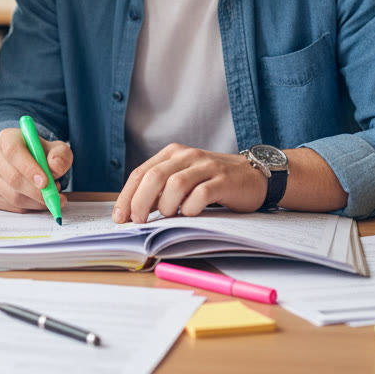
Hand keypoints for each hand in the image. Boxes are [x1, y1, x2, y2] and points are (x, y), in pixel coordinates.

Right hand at [0, 127, 71, 212]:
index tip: (46, 183)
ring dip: (36, 201)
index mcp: (7, 138)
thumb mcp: (57, 150)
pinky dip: (29, 208)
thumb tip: (55, 167)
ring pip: (13, 196)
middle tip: (56, 197)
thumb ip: (60, 156)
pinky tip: (37, 200)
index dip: (29, 168)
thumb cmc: (42, 154)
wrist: (29, 162)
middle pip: (13, 178)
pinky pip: (10, 207)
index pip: (13, 152)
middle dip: (38, 193)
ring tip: (50, 195)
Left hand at [112, 143, 267, 223]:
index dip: (127, 196)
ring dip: (166, 206)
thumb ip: (161, 190)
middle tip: (138, 222)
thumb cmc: (213, 182)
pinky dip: (190, 208)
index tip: (119, 217)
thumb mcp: (183, 180)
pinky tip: (190, 214)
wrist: (255, 176)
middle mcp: (187, 156)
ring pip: (175, 184)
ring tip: (169, 217)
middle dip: (140, 202)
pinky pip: (200, 194)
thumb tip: (133, 212)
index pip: (141, 173)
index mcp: (172, 154)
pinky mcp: (223, 180)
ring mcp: (206, 166)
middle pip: (154, 177)